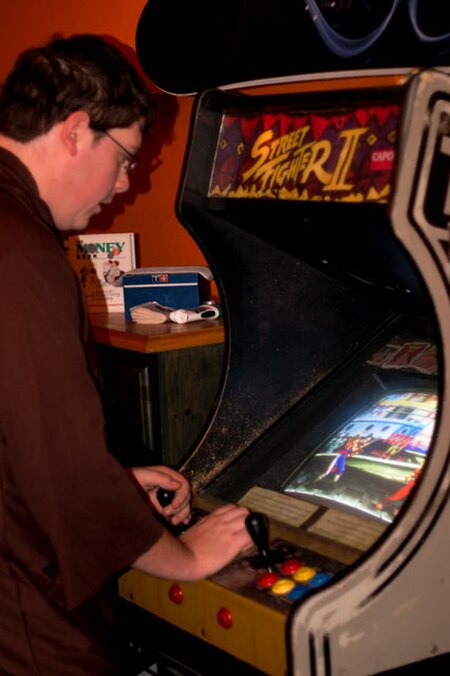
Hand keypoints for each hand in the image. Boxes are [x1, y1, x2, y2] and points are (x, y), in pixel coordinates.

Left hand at [130, 466, 190, 525]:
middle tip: (167, 514)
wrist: (119, 491)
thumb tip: (177, 485)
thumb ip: (160, 478)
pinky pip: (179, 510)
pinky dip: (183, 516)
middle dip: (180, 507)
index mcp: (166, 475)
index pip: (183, 485)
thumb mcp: (143, 477)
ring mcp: (168, 495)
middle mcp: (169, 484)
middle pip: (186, 496)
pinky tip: (182, 522)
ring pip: (184, 505)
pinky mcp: (165, 504)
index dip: (182, 497)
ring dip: (182, 514)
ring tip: (173, 521)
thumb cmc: (129, 480)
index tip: (174, 506)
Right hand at [132, 503, 252, 581]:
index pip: (230, 507)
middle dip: (246, 518)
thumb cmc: (185, 549)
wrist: (184, 558)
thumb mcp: (196, 531)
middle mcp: (221, 520)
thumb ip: (206, 528)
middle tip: (245, 529)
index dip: (236, 515)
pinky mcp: (234, 541)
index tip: (237, 522)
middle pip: (242, 510)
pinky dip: (253, 539)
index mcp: (211, 518)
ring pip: (248, 519)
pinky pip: (251, 535)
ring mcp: (228, 530)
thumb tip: (213, 533)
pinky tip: (248, 546)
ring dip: (250, 527)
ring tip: (247, 537)